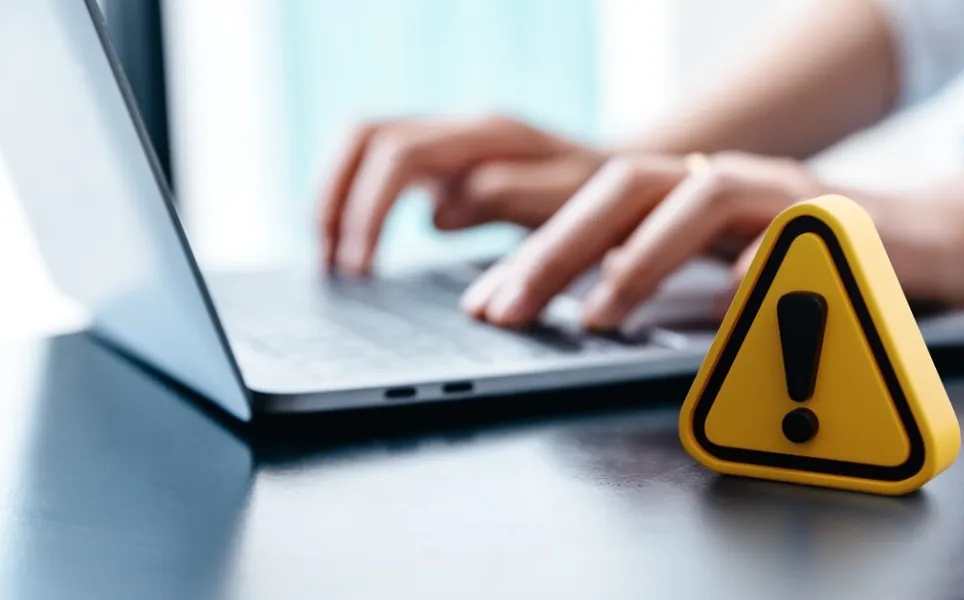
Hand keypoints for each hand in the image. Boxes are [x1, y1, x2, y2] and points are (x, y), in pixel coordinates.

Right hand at [319, 115, 604, 275]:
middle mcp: (461, 127)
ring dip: (335, 196)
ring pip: (363, 143)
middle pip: (366, 136)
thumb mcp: (573, 205)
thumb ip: (510, 199)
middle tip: (331, 265)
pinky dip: (353, 200)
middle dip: (336, 199)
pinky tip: (349, 246)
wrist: (626, 181)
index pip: (400, 154)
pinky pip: (378, 163)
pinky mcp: (443, 160)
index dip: (369, 211)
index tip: (360, 269)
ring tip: (327, 257)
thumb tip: (437, 214)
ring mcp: (449, 139)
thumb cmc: (605, 200)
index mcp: (490, 134)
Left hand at [461, 153, 963, 329]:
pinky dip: (762, 264)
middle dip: (557, 248)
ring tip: (600, 314)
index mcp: (692, 196)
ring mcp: (787, 194)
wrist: (942, 242)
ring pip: (701, 197)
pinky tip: (736, 296)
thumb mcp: (731, 273)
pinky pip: (799, 233)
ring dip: (642, 256)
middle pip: (626, 187)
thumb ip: (674, 281)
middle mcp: (729, 183)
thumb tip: (592, 312)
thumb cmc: (825, 262)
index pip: (597, 207)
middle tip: (510, 309)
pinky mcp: (847, 221)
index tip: (487, 302)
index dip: (535, 250)